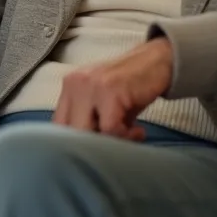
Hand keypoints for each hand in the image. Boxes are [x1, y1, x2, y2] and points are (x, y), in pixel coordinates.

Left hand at [53, 38, 173, 140]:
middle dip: (92, 145)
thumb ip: (89, 122)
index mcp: (69, 87)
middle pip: (69, 131)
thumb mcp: (103, 104)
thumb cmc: (132, 88)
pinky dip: (126, 136)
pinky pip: (109, 127)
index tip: (98, 150)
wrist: (158, 60)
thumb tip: (82, 155)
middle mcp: (75, 84)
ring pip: (86, 132)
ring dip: (111, 142)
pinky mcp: (108, 89)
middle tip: (116, 144)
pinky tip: (139, 131)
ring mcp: (90, 85)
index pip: (58, 125)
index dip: (76, 144)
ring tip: (130, 136)